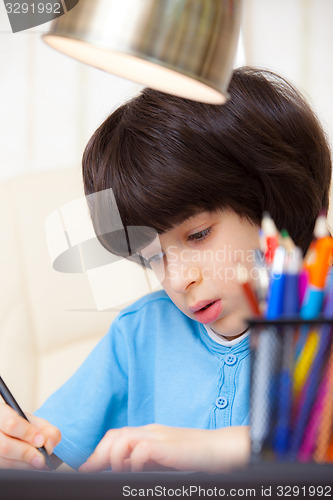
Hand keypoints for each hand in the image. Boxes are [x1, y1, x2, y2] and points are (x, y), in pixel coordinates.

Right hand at [0, 403, 60, 469]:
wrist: (7, 431)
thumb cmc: (21, 425)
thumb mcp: (33, 421)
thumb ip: (46, 429)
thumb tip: (50, 445)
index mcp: (1, 414)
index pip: (12, 423)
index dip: (28, 433)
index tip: (41, 440)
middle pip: (5, 446)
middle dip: (26, 453)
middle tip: (42, 459)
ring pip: (4, 461)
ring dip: (25, 464)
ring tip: (39, 463)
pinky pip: (6, 469)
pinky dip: (20, 469)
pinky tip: (30, 466)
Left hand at [79, 424, 249, 473]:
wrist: (222, 449)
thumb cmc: (197, 457)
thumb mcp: (165, 459)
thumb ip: (146, 461)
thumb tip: (124, 471)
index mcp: (150, 433)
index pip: (117, 436)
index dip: (99, 452)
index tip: (86, 468)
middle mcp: (151, 431)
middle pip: (115, 435)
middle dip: (100, 455)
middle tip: (90, 472)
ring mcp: (159, 436)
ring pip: (123, 438)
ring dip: (114, 457)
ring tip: (117, 472)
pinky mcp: (168, 446)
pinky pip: (141, 449)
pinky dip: (134, 462)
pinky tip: (137, 472)